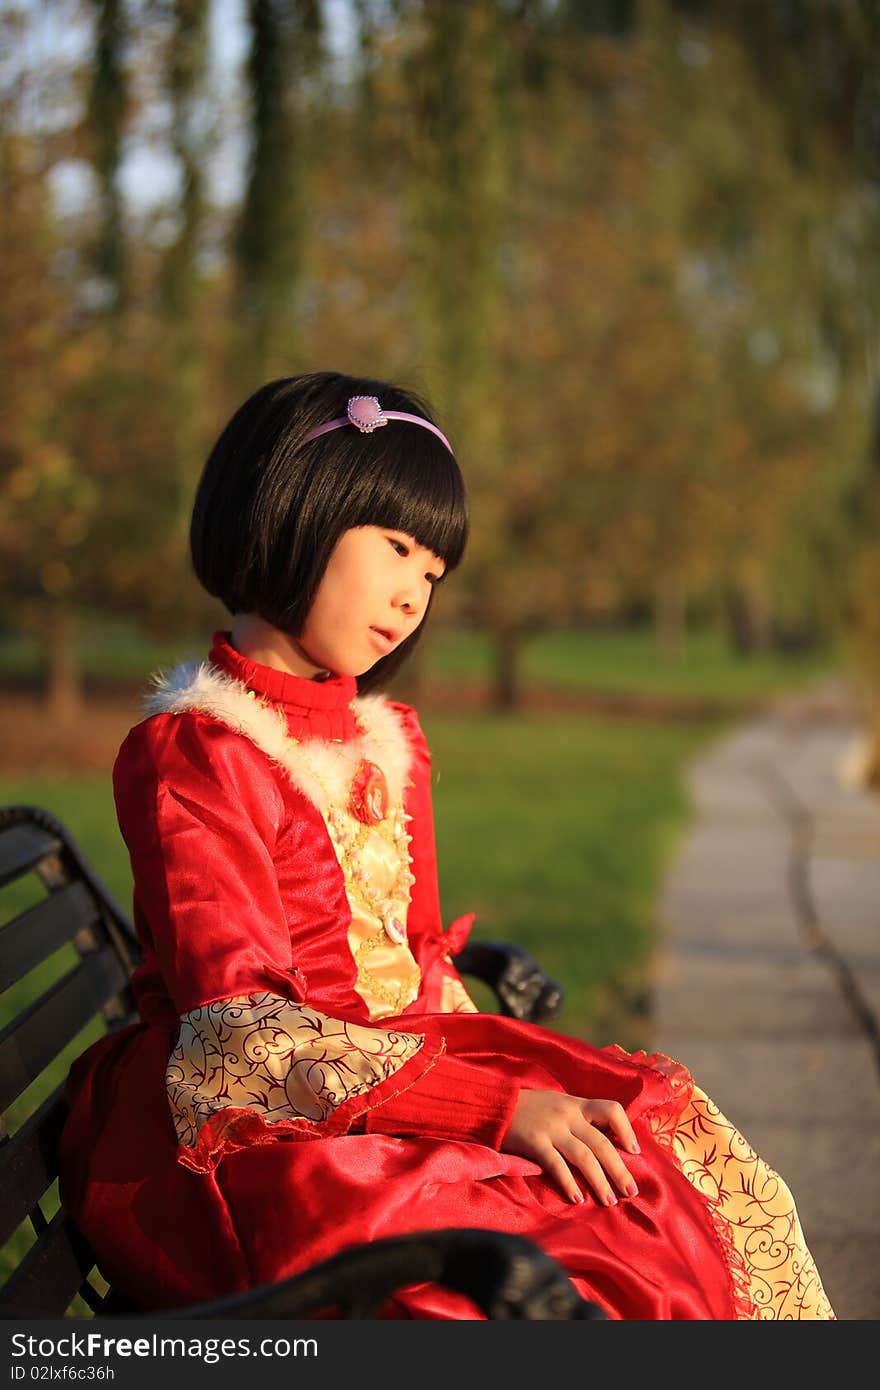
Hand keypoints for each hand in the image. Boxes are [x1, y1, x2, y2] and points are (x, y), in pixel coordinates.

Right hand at [500, 1088, 639, 1206]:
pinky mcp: (534, 1142)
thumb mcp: (559, 1104)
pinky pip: (556, 1165)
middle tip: (631, 1192)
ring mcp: (551, 1128)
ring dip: (599, 1181)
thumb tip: (606, 1143)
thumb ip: (580, 1119)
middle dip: (619, 1169)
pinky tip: (577, 1199)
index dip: (626, 1130)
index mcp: (577, 1104)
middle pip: (601, 1142)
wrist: (495, 1103)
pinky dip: (569, 1183)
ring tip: (609, 1201)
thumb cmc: (530, 1108)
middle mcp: (568, 1115)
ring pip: (584, 1156)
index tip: (634, 1151)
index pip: (611, 1110)